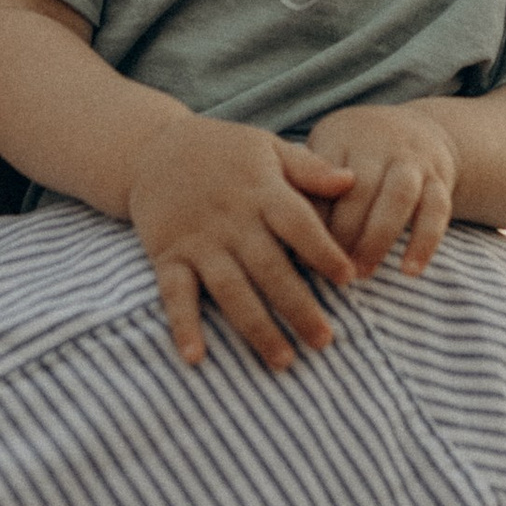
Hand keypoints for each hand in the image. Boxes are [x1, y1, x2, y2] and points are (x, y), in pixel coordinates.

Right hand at [126, 108, 359, 371]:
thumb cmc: (223, 150)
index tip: (349, 278)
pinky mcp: (167, 256)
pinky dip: (183, 325)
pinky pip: (174, 294)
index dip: (324, 252)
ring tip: (283, 359)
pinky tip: (195, 357)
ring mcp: (198, 241)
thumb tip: (352, 182)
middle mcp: (232, 220)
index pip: (298, 224)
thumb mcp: (268, 146)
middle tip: (324, 341)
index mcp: (262, 192)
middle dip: (298, 307)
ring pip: (230, 290)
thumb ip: (310, 168)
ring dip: (256, 327)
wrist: (153, 148)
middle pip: (270, 268)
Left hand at [304, 102, 461, 277]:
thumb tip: (278, 232)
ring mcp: (412, 160)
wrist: (417, 129)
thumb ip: (307, 182)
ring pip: (398, 199)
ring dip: (379, 239)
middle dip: (345, 234)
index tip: (299, 251)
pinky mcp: (440, 178)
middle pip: (361, 190)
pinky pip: (437, 210)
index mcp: (342, 136)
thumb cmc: (355, 152)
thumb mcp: (327, 150)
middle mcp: (379, 144)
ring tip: (363, 273)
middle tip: (330, 270)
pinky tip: (409, 272)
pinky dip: (424, 242)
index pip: (324, 179)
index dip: (312, 218)